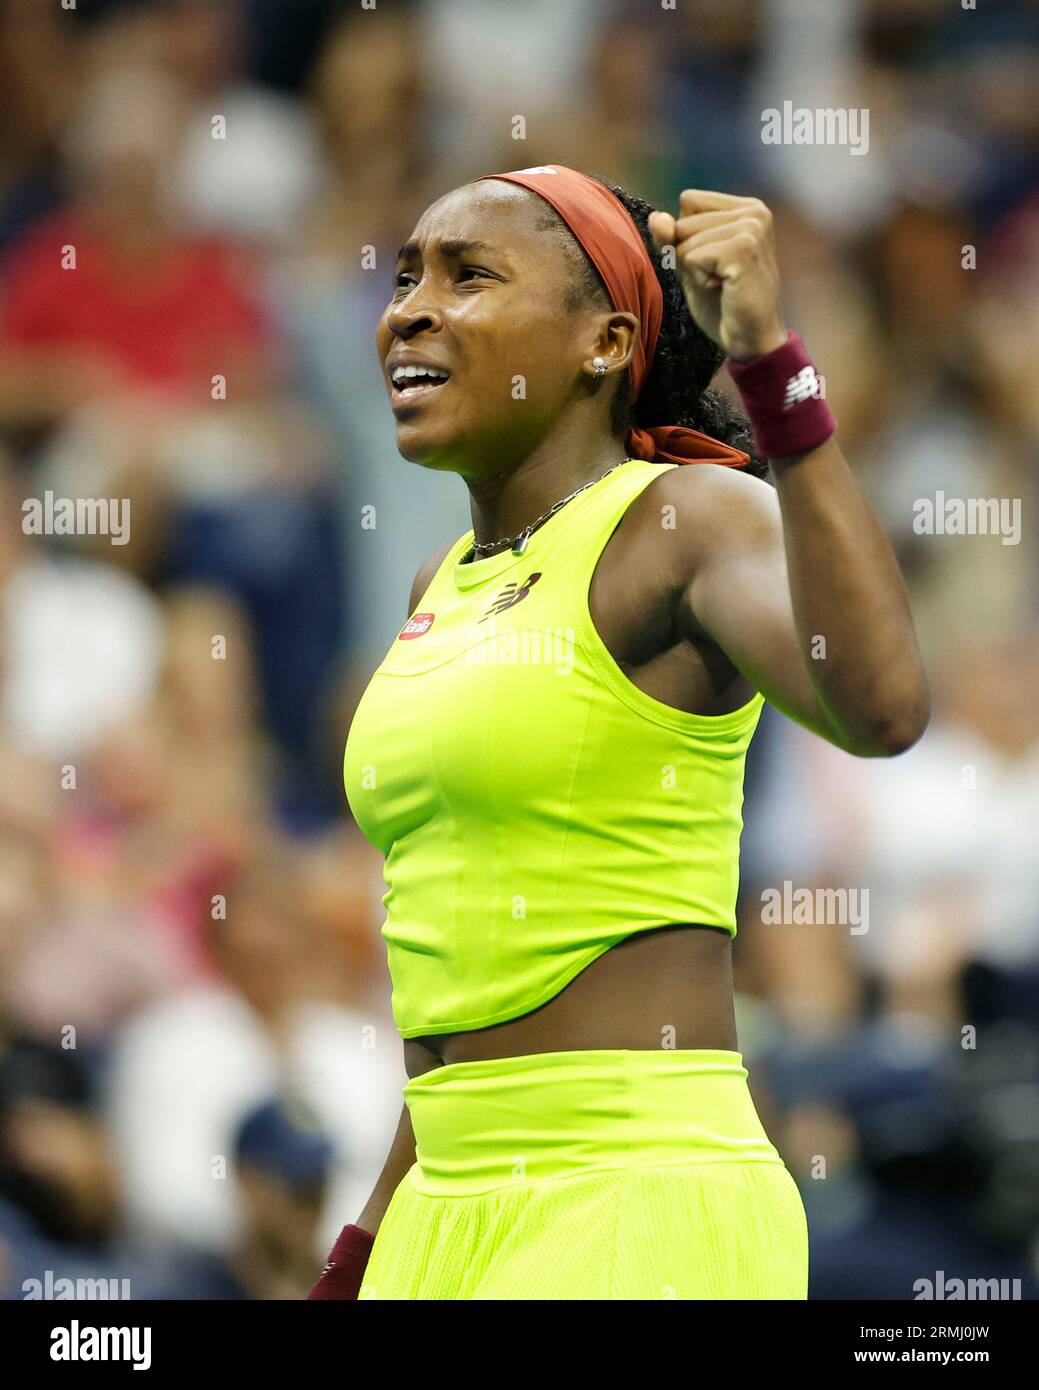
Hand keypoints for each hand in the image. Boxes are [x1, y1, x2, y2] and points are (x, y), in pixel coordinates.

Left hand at [648, 191, 786, 360]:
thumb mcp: (690, 266)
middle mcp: (754, 211)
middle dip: (689, 255)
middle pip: (683, 220)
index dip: (686, 236)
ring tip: (723, 284)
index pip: (689, 201)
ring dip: (695, 270)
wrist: (751, 340)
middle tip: (720, 278)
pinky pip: (692, 256)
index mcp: (746, 208)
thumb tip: (655, 218)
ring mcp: (752, 227)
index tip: (713, 263)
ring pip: (685, 240)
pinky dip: (700, 279)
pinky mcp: (744, 247)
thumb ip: (671, 239)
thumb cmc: (723, 305)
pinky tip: (724, 288)